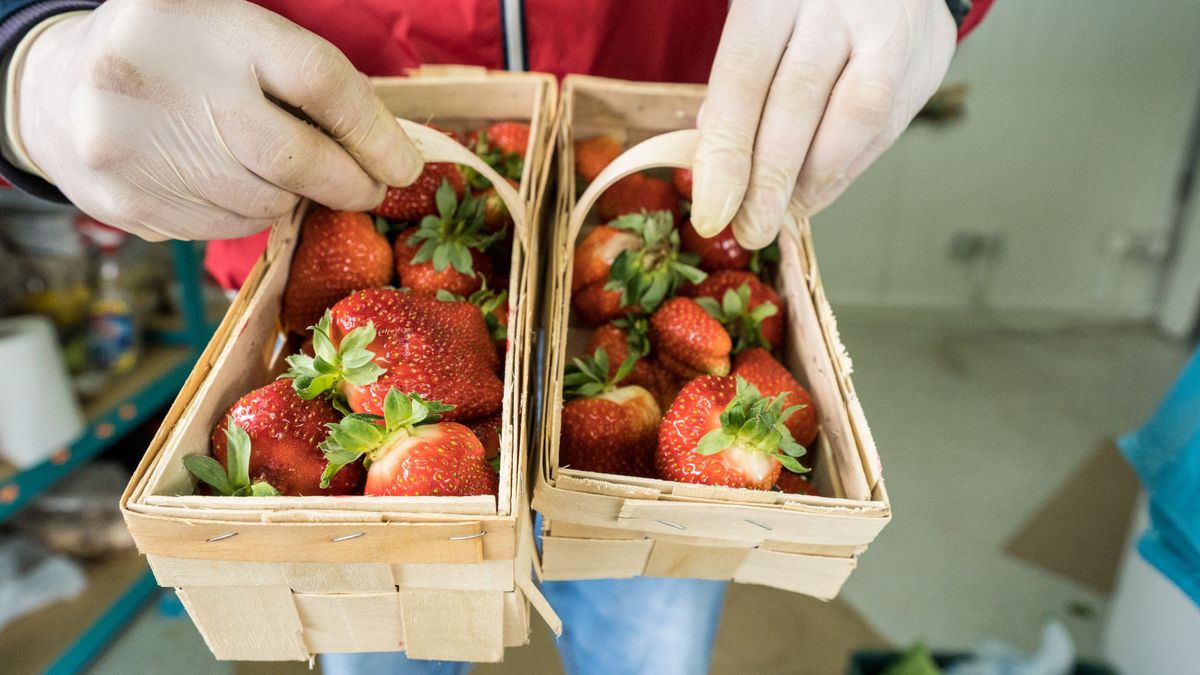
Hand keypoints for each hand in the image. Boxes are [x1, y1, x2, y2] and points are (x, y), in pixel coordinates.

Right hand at [10, 0, 421, 240]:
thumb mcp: (234, 32)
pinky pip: (222, 228)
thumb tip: (388, 141)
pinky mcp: (130, 202)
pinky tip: (224, 182)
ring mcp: (140, 148)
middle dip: (347, 182)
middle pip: (296, 158)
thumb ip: (299, 73)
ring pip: (263, 203)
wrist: (63, 90)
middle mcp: (170, 82)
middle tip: (370, 188)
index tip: (405, 166)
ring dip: (288, 196)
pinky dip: (242, 212)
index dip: (374, 132)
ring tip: (271, 168)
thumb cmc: (178, 55)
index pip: (321, 81)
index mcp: (211, 24)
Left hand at [691, 0, 955, 247]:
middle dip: (769, 179)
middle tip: (749, 229)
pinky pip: (886, 126)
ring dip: (814, 180)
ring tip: (784, 213)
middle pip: (797, 98)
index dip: (727, 151)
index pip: (744, 77)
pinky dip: (846, 169)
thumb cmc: (804, 7)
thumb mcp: (757, 25)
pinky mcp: (925, 57)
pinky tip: (816, 191)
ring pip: (854, 114)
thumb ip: (736, 87)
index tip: (713, 210)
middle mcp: (836, 4)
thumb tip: (713, 167)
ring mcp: (887, 28)